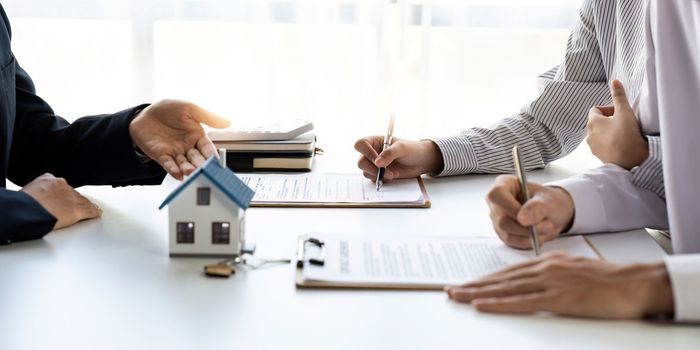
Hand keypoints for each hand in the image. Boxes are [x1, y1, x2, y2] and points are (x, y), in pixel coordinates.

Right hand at [20, 173, 101, 229]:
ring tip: (91, 209)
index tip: (64, 198)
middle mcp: (63, 186)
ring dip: (86, 205)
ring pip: (83, 201)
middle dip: (74, 200)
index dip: (64, 193)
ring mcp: (71, 198)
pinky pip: (90, 210)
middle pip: (73, 194)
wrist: (26, 211)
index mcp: (50, 180)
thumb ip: (36, 191)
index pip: (62, 186)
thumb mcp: (27, 191)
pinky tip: (97, 214)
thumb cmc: (22, 204)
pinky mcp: (77, 210)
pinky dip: (94, 212)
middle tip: (74, 207)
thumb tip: (34, 198)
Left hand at [129, 100, 230, 179]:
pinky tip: (178, 174)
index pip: (207, 149)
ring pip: (184, 164)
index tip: (216, 162)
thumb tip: (227, 122)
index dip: (212, 155)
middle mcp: (187, 147)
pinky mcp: (161, 156)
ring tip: (191, 171)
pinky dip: (173, 170)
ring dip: (188, 169)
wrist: (144, 114)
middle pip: (197, 159)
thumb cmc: (167, 110)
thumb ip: (208, 116)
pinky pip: (168, 164)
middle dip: (201, 165)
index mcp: (197, 136)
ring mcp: (175, 153)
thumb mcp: (189, 108)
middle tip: (204, 170)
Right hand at [354, 136, 443, 180]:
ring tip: (393, 174)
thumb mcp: (402, 148)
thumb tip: (377, 163)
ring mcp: (374, 164)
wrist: (421, 161)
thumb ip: (389, 153)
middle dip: (372, 168)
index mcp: (375, 141)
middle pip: (361, 161)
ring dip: (378, 175)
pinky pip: (372, 178)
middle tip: (384, 171)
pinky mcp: (378, 174)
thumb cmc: (412, 150)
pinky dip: (381, 179)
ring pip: (365, 171)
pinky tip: (392, 176)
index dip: (366, 153)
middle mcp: (372, 152)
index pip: (361, 145)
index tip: (378, 161)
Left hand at [445, 252, 673, 318]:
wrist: (634, 283)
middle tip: (451, 290)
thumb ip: (552, 275)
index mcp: (548, 262)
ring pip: (505, 288)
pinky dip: (499, 303)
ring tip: (457, 296)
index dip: (486, 279)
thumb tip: (532, 282)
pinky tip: (482, 305)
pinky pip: (522, 302)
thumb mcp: (574, 271)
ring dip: (478, 293)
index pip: (509, 272)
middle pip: (501, 278)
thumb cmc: (609, 280)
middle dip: (473, 285)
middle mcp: (544, 268)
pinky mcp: (558, 298)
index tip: (468, 283)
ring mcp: (550, 282)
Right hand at [486, 175, 573, 248]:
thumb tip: (522, 218)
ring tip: (548, 228)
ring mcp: (498, 220)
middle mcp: (497, 203)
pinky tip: (540, 235)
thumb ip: (536, 207)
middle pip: (503, 219)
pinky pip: (514, 243)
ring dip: (531, 236)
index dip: (510, 208)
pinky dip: (530, 242)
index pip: (496, 195)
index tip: (527, 218)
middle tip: (548, 225)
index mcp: (504, 185)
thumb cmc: (547, 201)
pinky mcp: (504, 234)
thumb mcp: (548, 200)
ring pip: (508, 234)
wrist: (552, 212)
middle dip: (527, 227)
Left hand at [586, 80, 648, 169]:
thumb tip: (614, 81)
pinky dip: (612, 142)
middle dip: (611, 120)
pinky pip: (605, 145)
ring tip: (625, 134)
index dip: (609, 108)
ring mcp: (593, 147)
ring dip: (612, 131)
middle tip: (625, 123)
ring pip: (602, 134)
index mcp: (592, 122)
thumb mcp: (625, 112)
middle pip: (599, 122)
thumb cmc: (626, 137)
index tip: (621, 113)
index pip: (596, 109)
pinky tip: (624, 144)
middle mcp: (588, 135)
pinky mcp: (600, 156)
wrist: (629, 164)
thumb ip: (619, 96)